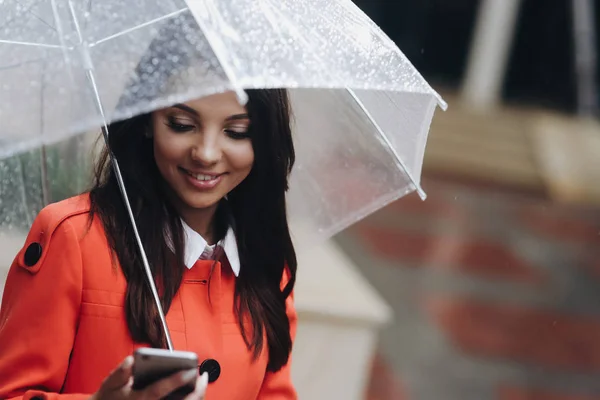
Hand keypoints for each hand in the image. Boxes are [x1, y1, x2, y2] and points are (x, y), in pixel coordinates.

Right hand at [89, 356, 208, 399]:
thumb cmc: (109, 398)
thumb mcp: (110, 385)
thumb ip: (120, 373)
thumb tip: (131, 361)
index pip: (159, 391)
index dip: (175, 380)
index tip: (190, 370)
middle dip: (195, 391)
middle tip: (203, 376)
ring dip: (196, 396)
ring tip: (202, 380)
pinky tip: (195, 390)